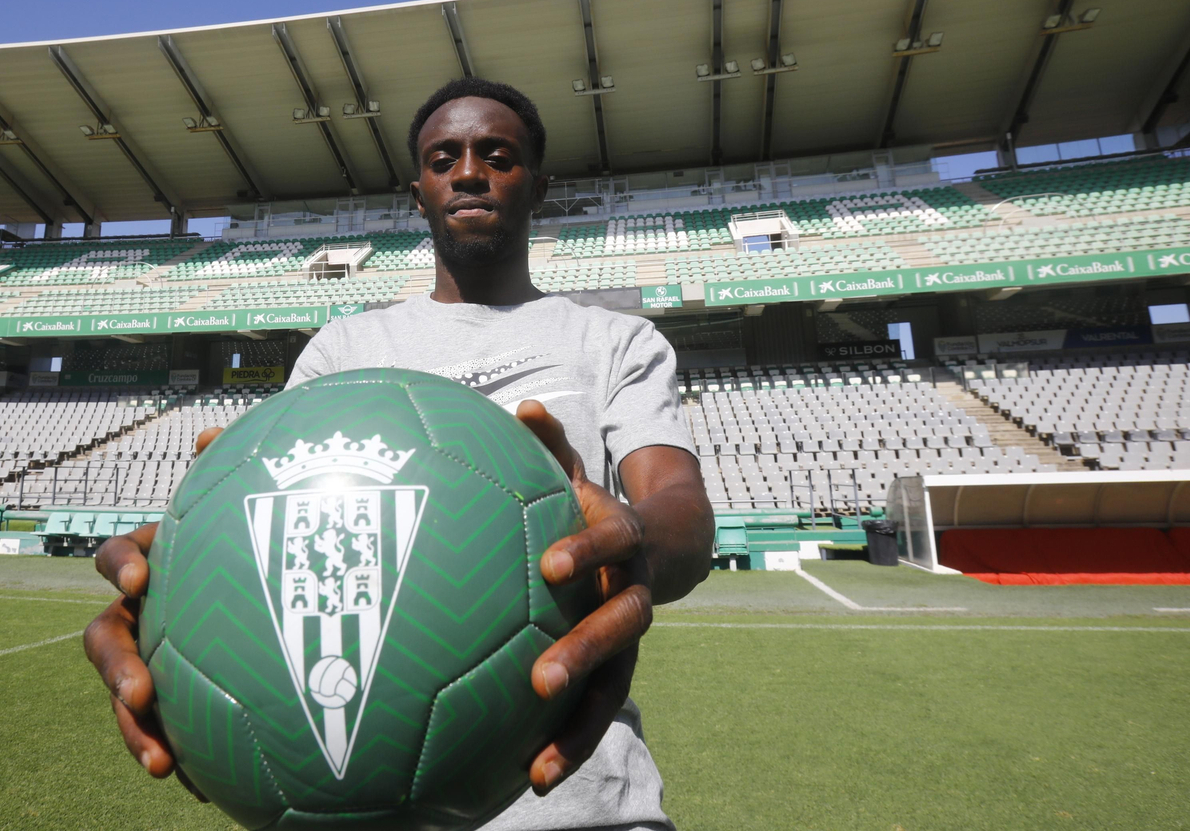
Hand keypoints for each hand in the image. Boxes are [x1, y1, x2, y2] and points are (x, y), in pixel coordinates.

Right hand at [82, 425, 224, 799]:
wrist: (273, 587)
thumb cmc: (251, 540)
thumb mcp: (247, 503)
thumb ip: (230, 468)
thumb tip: (209, 434)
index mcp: (152, 564)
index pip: (119, 557)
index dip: (123, 563)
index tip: (143, 577)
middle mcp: (142, 614)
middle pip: (107, 640)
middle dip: (117, 668)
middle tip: (141, 692)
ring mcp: (154, 661)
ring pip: (127, 698)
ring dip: (135, 730)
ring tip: (161, 762)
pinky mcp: (178, 704)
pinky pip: (168, 733)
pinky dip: (181, 757)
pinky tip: (202, 786)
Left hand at [514, 400, 652, 796]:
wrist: (667, 545)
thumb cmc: (599, 505)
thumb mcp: (579, 473)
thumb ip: (552, 445)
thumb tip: (522, 407)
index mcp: (623, 544)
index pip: (611, 545)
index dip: (586, 551)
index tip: (551, 565)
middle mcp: (632, 595)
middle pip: (620, 629)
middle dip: (585, 653)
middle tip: (542, 680)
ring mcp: (628, 641)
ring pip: (614, 689)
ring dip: (579, 730)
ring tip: (538, 771)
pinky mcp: (615, 673)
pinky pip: (594, 714)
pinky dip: (566, 746)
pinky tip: (525, 780)